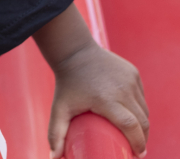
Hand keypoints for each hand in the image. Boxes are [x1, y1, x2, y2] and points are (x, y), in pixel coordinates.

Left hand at [49, 43, 147, 157]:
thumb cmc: (66, 82)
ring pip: (144, 109)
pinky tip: (134, 115)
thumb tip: (54, 157)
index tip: (137, 154)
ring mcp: (130, 79)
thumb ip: (56, 133)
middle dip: (142, 137)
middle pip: (142, 121)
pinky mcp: (133, 73)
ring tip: (134, 133)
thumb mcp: (60, 107)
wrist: (73, 51)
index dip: (137, 143)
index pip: (131, 126)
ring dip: (142, 123)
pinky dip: (140, 107)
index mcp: (106, 99)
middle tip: (136, 147)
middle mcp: (122, 89)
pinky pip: (141, 96)